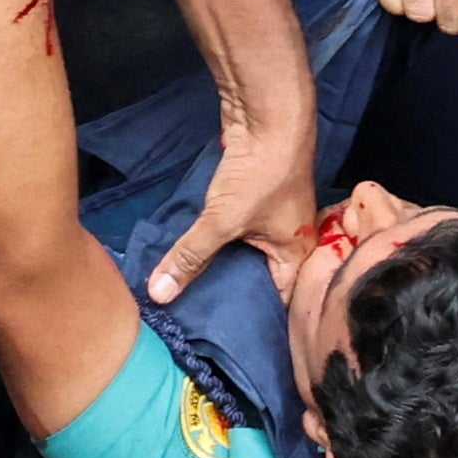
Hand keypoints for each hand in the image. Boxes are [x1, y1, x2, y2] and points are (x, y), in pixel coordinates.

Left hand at [150, 85, 316, 305]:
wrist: (270, 116)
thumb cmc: (262, 174)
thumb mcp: (223, 221)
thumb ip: (191, 257)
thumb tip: (159, 295)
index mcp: (298, 255)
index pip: (282, 302)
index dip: (258, 321)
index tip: (227, 341)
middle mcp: (293, 240)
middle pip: (264, 280)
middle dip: (235, 297)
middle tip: (203, 324)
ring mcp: (275, 218)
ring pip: (249, 254)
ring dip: (226, 268)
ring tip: (195, 298)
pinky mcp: (255, 199)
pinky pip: (239, 232)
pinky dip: (221, 243)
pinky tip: (198, 256)